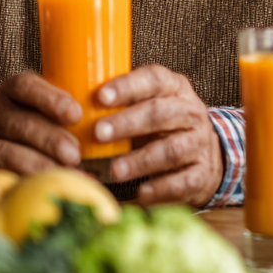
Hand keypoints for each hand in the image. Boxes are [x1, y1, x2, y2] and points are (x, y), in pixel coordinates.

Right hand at [0, 72, 81, 177]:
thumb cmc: (15, 121)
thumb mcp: (29, 104)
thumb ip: (58, 109)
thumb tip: (108, 126)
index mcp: (12, 91)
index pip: (26, 87)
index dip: (51, 99)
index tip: (75, 114)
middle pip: (22, 123)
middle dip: (52, 139)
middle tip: (76, 154)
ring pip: (8, 151)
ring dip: (40, 163)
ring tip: (67, 171)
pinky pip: (0, 174)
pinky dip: (27, 180)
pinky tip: (48, 186)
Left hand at [92, 65, 222, 207]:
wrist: (205, 156)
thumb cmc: (162, 129)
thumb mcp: (148, 107)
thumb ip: (121, 104)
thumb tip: (67, 110)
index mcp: (175, 89)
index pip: (154, 79)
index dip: (128, 86)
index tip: (100, 97)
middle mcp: (191, 113)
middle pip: (161, 113)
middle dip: (128, 123)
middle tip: (98, 134)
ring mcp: (199, 144)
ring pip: (172, 149)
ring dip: (141, 160)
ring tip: (115, 170)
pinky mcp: (202, 173)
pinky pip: (183, 181)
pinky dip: (161, 189)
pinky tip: (142, 193)